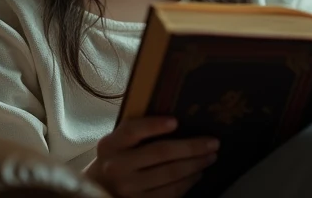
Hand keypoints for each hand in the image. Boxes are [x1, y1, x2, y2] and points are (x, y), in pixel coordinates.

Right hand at [85, 117, 218, 196]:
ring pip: (170, 175)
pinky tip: (197, 174)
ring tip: (210, 157)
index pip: (133, 130)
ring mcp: (128, 189)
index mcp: (111, 144)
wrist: (98, 190)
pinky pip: (170, 193)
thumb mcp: (117, 143)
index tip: (176, 121)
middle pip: (160, 153)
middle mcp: (117, 167)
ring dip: (195, 165)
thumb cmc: (116, 160)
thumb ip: (138, 132)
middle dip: (192, 147)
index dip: (154, 125)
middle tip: (213, 143)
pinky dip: (188, 183)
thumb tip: (177, 121)